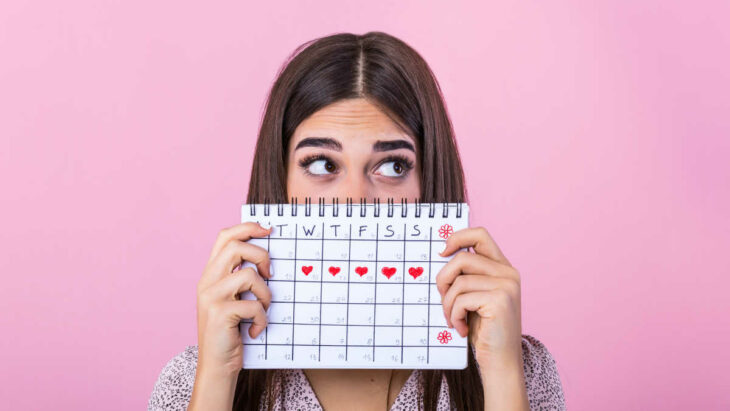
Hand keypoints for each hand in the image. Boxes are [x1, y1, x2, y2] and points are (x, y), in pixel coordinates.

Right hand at [196, 222, 272, 377]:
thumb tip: (268, 258)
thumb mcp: (234, 299)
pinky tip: (256, 329)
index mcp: (210, 274)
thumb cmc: (231, 332)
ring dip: (265, 294)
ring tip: (263, 309)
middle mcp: (207, 282)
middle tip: (270, 274)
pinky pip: (253, 305)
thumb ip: (241, 278)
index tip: (268, 230)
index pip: (225, 237)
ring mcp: (211, 297)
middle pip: (236, 247)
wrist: (216, 366)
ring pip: (248, 275)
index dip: (247, 228)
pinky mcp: (219, 314)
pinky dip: (262, 318)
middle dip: (261, 256)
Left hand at [436, 226, 522, 366]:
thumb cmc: (483, 330)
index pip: (480, 234)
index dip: (457, 237)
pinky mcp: (500, 301)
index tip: (442, 252)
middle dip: (444, 280)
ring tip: (453, 319)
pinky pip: (461, 299)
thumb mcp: (474, 296)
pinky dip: (454, 315)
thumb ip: (467, 275)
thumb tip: (443, 254)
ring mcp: (506, 286)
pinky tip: (461, 328)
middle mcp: (508, 273)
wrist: (501, 361)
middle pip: (462, 258)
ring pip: (458, 281)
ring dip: (447, 304)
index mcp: (503, 268)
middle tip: (443, 300)